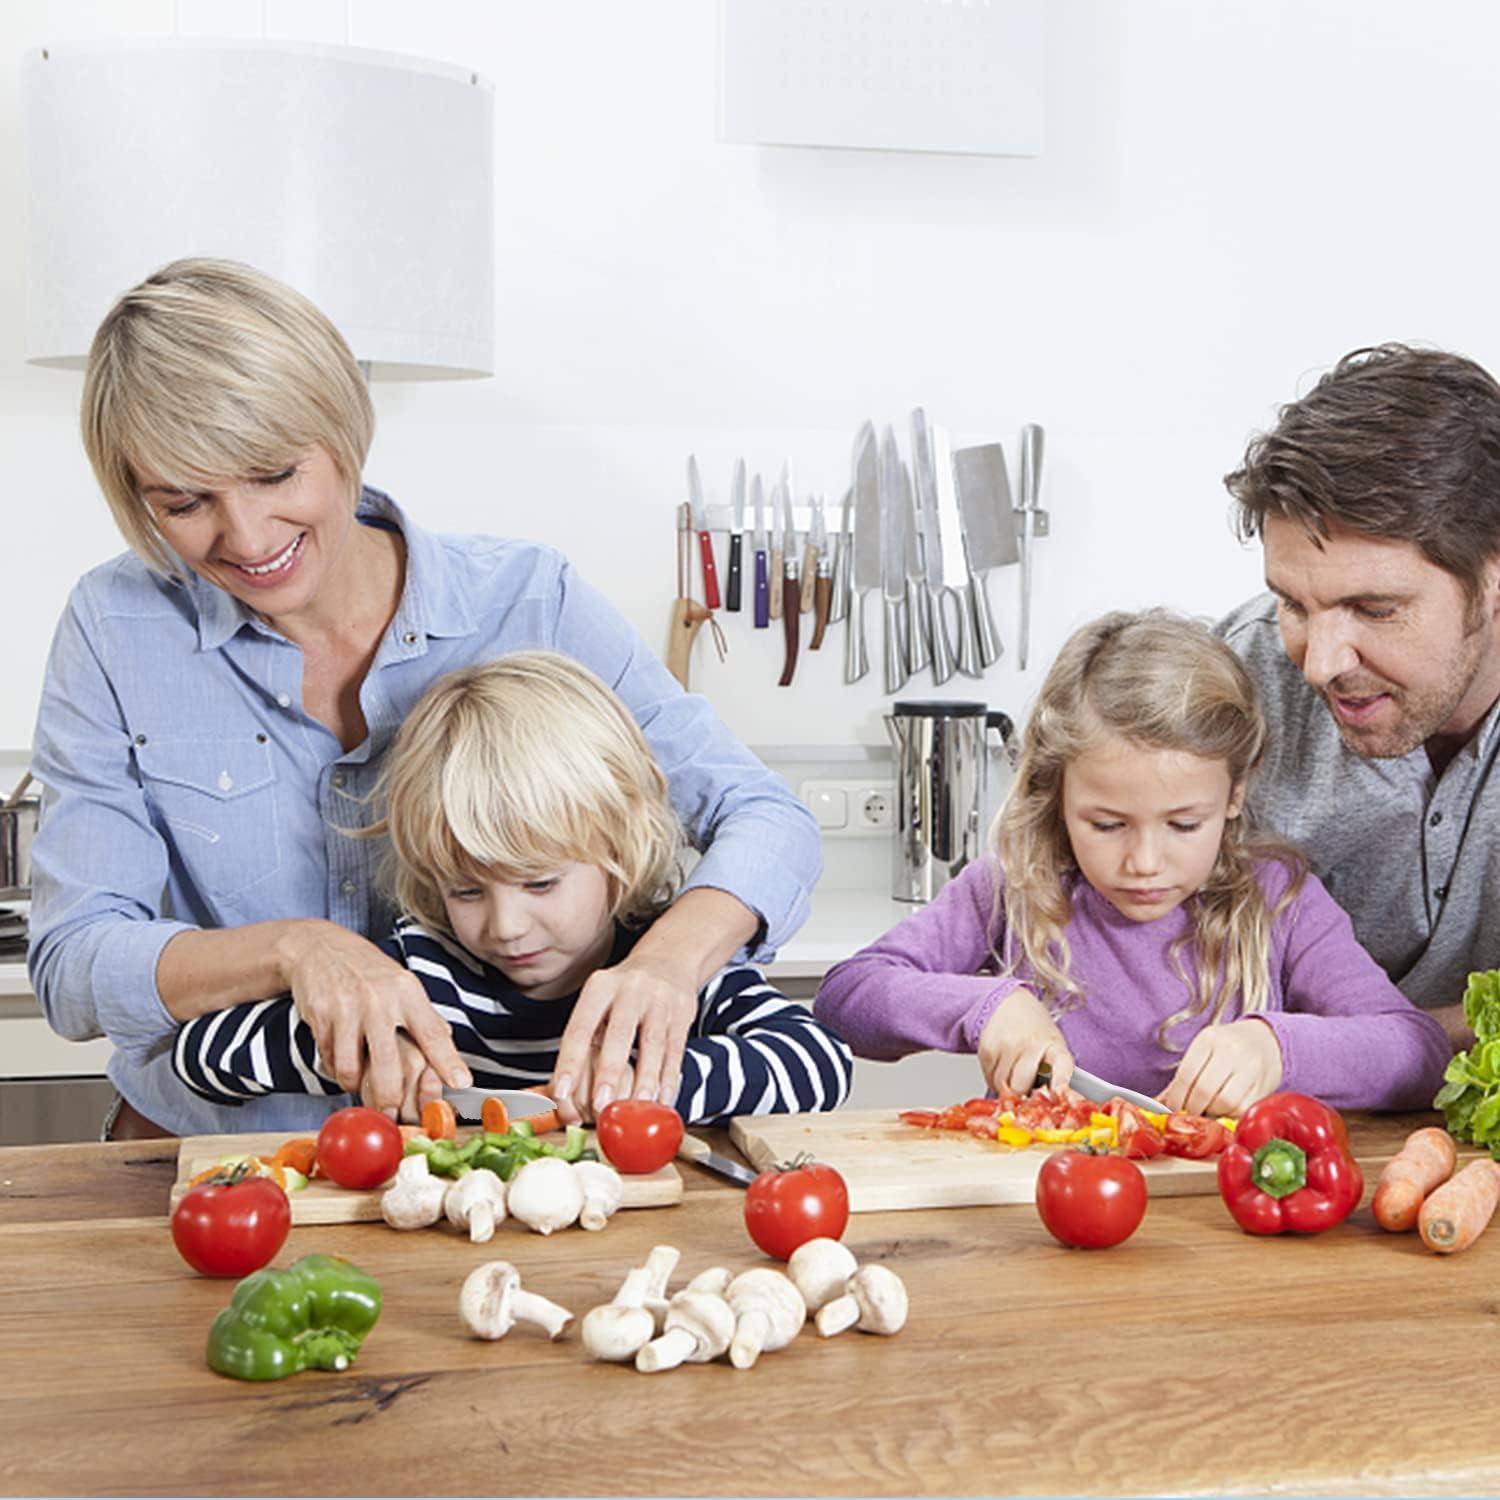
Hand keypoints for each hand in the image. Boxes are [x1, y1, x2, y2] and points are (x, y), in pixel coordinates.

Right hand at [283, 923, 470, 1110]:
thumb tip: (448, 1046)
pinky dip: (336, 1068)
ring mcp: (348, 1008)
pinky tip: (341, 1056)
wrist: (320, 948)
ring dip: (355, 1083)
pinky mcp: (321, 1016)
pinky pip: (329, 1059)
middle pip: (389, 1064)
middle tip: (392, 1112)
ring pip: (352, 1069)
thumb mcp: (402, 985)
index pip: (432, 1033)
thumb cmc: (368, 971)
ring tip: (360, 1079)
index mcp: (406, 991)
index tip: (461, 1083)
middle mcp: (379, 999)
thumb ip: (424, 1017)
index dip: (447, 1062)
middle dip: (390, 1097)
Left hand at [550, 951, 694, 1124]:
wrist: (668, 959)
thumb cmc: (624, 992)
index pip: (580, 1027)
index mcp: (600, 987)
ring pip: (653, 1045)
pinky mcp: (683, 1011)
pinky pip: (675, 1050)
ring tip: (636, 1107)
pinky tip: (662, 1099)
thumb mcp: (599, 1001)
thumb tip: (561, 1092)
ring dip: (645, 1080)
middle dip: (609, 1074)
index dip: (570, 1062)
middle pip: (619, 1034)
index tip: (562, 1092)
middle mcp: (630, 988)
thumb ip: (583, 1041)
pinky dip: (669, 1078)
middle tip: (601, 1105)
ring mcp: (660, 999)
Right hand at [977, 987, 1074, 1096]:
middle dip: (1022, 1094)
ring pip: (1003, 1086)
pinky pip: (989, 1079)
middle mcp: (1031, 1044)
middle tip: (1025, 1087)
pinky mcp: (988, 1049)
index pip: (1062, 1065)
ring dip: (1006, 1087)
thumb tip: (1054, 1098)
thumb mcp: (1053, 1044)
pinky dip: (994, 1079)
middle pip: (1022, 1087)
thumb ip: (1055, 1071)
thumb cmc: (1033, 1028)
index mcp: (1054, 1045)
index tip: (1059, 1092)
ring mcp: (1007, 1046)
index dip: (1061, 1081)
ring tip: (1013, 1072)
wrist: (1007, 1003)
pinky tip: (1002, 1066)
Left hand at [1159, 1018, 1283, 1117]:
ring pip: (1225, 1102)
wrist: (1267, 1041)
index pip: (1186, 1075)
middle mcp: (1231, 1051)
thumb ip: (1183, 1078)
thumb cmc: (1227, 1048)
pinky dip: (1230, 1116)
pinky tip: (1225, 1111)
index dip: (1176, 1098)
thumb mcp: (1203, 1052)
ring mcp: (1250, 1068)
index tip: (1171, 1110)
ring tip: (1208, 1110)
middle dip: (1193, 1109)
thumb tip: (1158, 1105)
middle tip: (1189, 1115)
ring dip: (1213, 1114)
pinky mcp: (1264, 1086)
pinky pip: (1243, 1109)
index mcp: (1209, 1039)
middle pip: (1204, 1090)